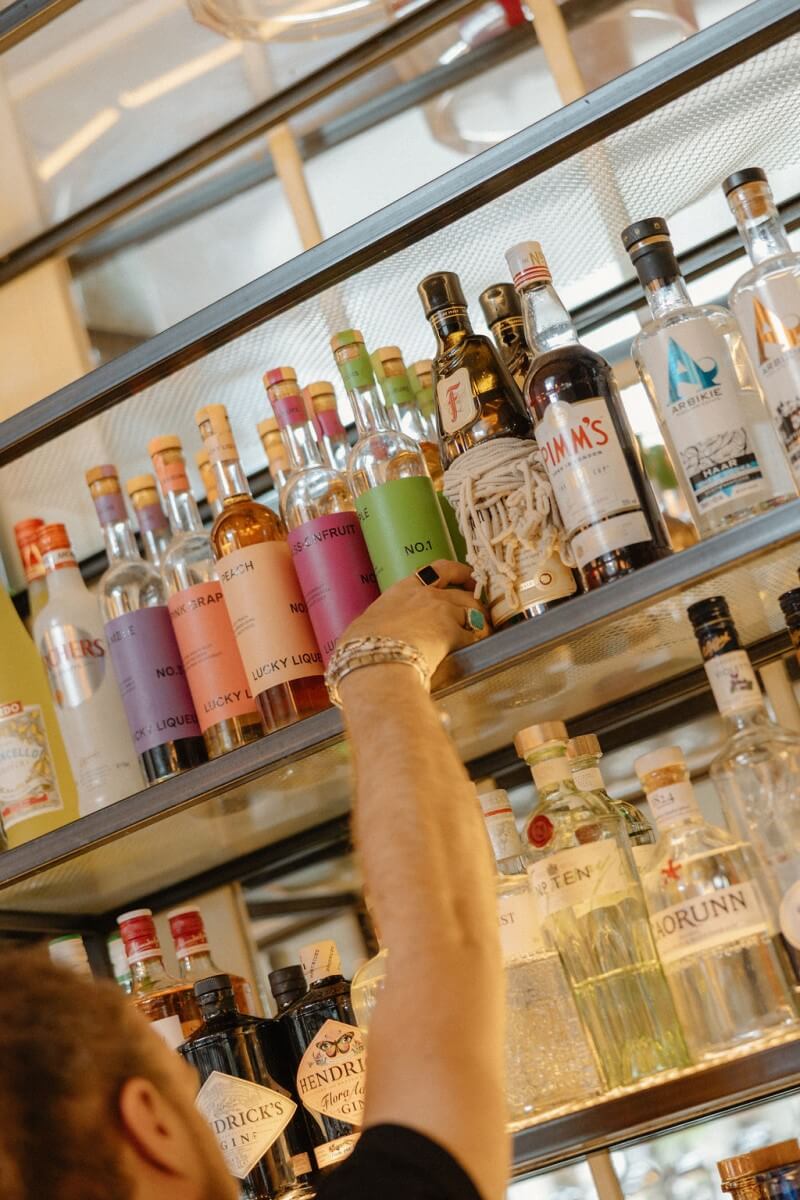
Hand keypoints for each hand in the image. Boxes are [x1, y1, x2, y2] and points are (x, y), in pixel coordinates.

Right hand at [341, 560, 489, 676]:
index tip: (467, 576)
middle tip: (481, 610)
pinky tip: (477, 649)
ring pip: (472, 610)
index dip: (457, 572)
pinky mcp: (453, 633)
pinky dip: (477, 641)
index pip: (437, 569)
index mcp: (404, 589)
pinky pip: (473, 635)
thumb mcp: (364, 626)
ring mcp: (442, 612)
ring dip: (479, 622)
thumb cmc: (362, 646)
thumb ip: (377, 623)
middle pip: (461, 592)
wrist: (376, 662)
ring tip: (482, 633)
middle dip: (474, 601)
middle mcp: (427, 595)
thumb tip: (365, 632)